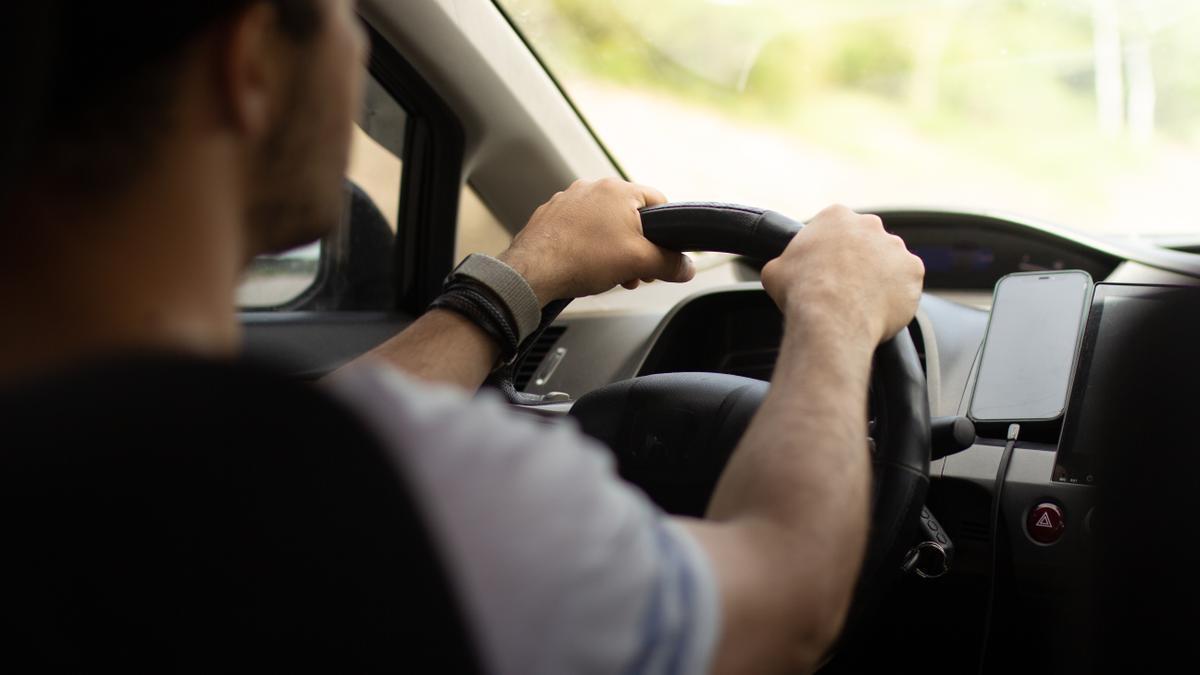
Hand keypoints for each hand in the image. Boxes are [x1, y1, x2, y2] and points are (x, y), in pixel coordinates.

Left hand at [496, 178, 695, 304]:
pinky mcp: (551, 216)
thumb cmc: (582, 258)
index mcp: (618, 190)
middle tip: (635, 270)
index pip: (659, 201)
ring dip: (613, 248)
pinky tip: (585, 266)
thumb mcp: (639, 263)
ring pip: (604, 223)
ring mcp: (568, 200)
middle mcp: (592, 188)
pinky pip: (580, 229)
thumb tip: (686, 268)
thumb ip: (669, 263)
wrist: (533, 271)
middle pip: (630, 216)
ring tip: (610, 273)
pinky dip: (588, 246)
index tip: (663, 251)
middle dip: (637, 245)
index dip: (667, 230)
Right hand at [761, 205, 924, 345]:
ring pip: (889, 262)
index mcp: (835, 217)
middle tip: (845, 286)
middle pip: (866, 241)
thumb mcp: (775, 270)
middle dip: (858, 261)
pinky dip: (897, 295)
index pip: (836, 228)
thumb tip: (781, 270)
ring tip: (862, 302)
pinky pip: (907, 283)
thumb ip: (784, 262)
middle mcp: (869, 225)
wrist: (831, 317)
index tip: (827, 267)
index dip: (831, 250)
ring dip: (880, 277)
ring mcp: (895, 247)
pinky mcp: (914, 271)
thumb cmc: (802, 292)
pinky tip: (880, 309)